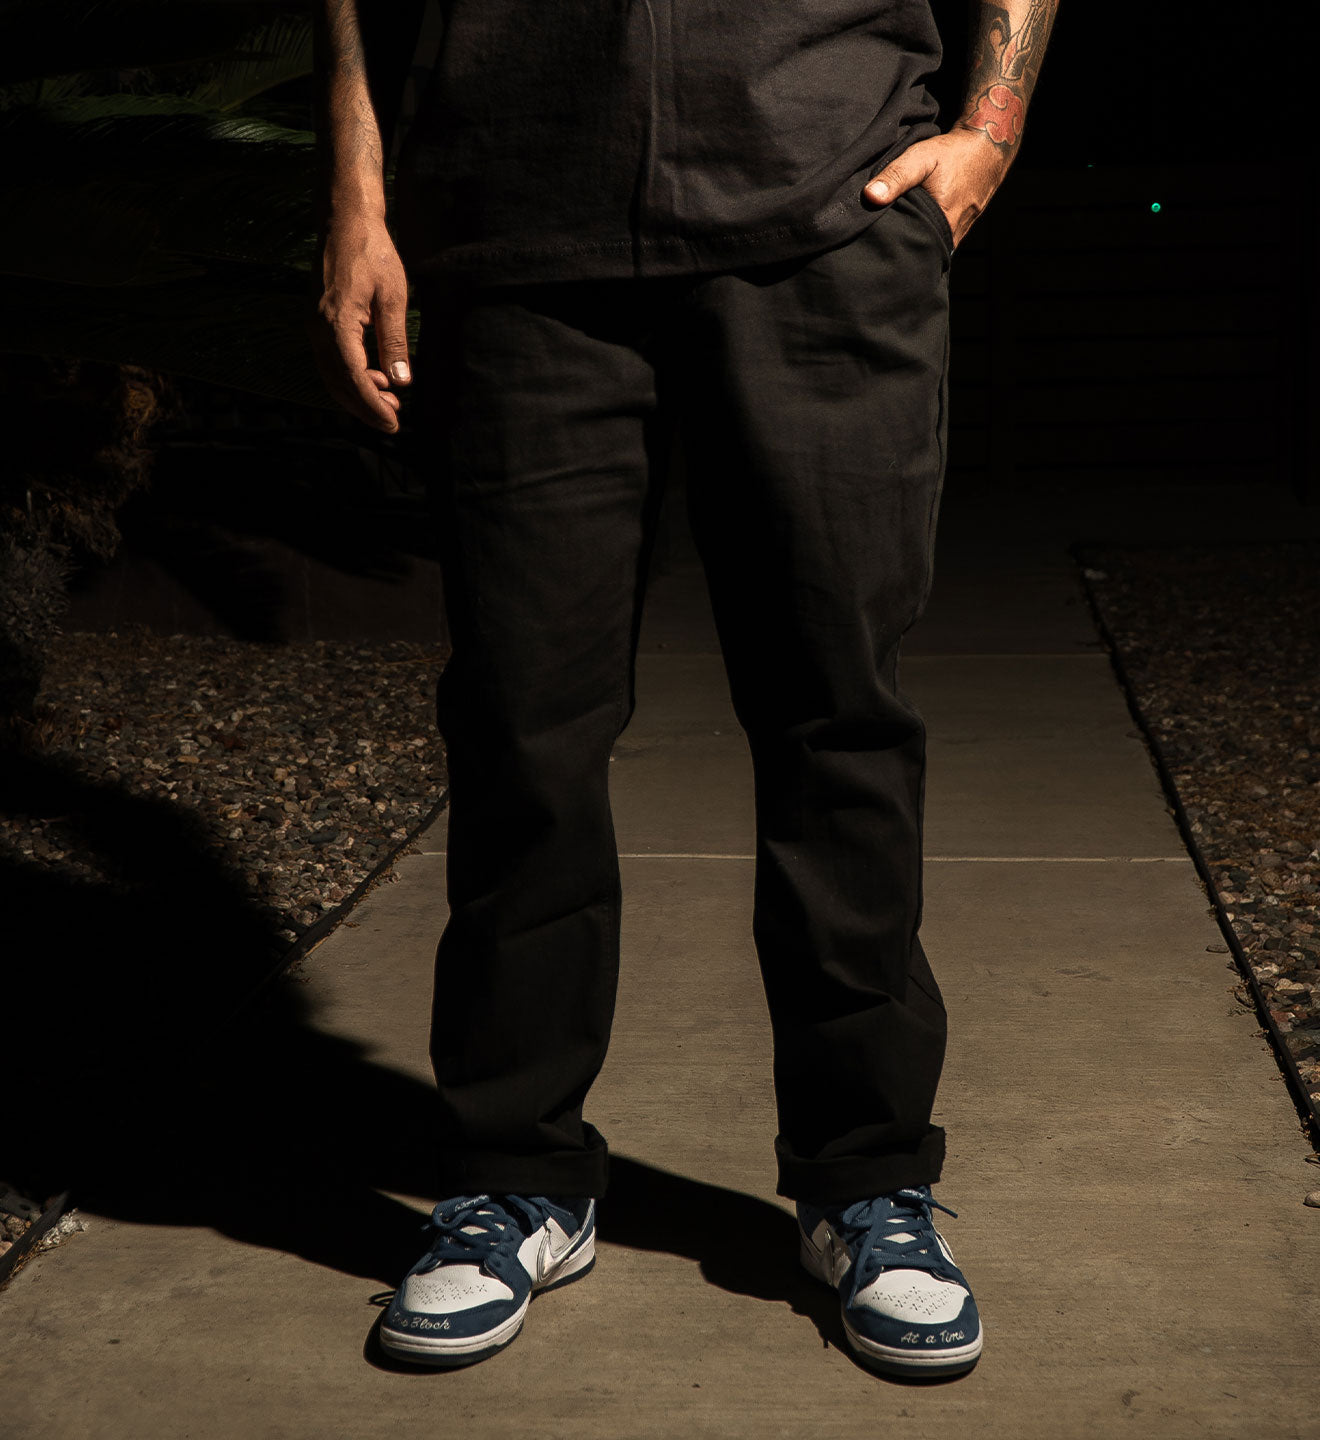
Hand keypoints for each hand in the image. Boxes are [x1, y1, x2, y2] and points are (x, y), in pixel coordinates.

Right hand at [307, 212, 412, 433]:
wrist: (344, 222)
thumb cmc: (372, 254)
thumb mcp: (393, 297)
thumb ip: (395, 341)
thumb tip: (400, 382)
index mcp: (337, 323)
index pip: (354, 379)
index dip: (373, 406)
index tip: (394, 423)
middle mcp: (318, 328)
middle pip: (339, 384)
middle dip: (365, 407)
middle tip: (394, 419)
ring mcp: (314, 325)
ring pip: (332, 376)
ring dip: (357, 394)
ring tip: (388, 400)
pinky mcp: (317, 322)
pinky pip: (330, 361)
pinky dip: (349, 377)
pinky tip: (373, 377)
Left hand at [863, 130, 1010, 249]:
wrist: (988, 145)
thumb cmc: (954, 152)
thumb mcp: (921, 157)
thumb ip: (896, 176)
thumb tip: (869, 196)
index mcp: (942, 224)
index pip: (911, 248)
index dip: (892, 248)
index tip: (874, 245)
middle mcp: (953, 235)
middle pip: (920, 250)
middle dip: (901, 248)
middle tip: (879, 243)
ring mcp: (959, 234)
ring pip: (930, 246)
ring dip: (914, 241)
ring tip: (893, 237)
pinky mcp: (961, 229)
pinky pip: (939, 239)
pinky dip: (926, 235)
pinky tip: (913, 229)